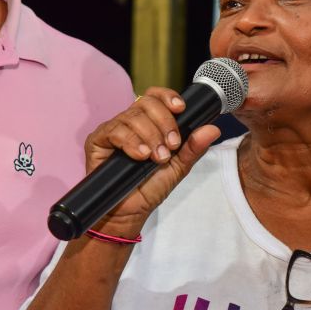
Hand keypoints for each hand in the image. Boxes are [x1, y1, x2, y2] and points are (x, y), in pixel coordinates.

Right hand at [83, 87, 219, 234]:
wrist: (129, 213)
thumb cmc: (150, 188)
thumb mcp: (177, 168)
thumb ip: (193, 148)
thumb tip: (213, 129)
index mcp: (149, 123)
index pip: (156, 97)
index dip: (168, 97)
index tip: (181, 108)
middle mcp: (131, 122)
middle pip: (147, 103)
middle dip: (164, 123)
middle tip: (171, 146)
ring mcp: (113, 129)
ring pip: (132, 116)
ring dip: (150, 136)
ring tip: (156, 157)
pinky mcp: (97, 140)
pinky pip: (114, 130)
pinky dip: (131, 141)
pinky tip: (140, 155)